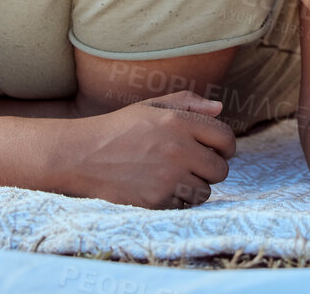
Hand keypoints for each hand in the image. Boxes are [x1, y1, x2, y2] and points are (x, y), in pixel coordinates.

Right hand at [70, 91, 236, 208]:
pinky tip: (161, 186)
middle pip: (221, 169)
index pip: (226, 138)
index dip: (225, 146)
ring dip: (196, 186)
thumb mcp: (152, 107)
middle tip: (194, 165)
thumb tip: (220, 109)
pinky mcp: (158, 199)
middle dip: (212, 168)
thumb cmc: (120, 128)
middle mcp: (178, 148)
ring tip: (175, 176)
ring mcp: (168, 176)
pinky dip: (178, 199)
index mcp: (179, 121)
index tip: (216, 150)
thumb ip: (188, 103)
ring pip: (206, 191)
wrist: (83, 155)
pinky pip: (185, 205)